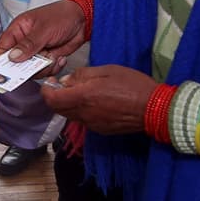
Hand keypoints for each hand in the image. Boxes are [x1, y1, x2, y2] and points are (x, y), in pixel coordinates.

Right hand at [0, 0, 87, 73]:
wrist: (83, 20)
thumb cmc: (62, 15)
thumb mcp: (44, 29)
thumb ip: (28, 44)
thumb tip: (13, 56)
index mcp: (18, 30)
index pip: (2, 48)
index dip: (2, 61)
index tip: (8, 70)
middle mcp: (25, 42)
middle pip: (16, 63)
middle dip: (27, 67)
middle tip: (37, 64)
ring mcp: (36, 51)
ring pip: (32, 70)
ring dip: (43, 67)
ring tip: (53, 57)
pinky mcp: (47, 58)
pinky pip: (45, 70)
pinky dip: (53, 67)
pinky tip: (59, 57)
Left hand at [40, 65, 156, 134]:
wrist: (153, 109)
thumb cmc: (132, 85)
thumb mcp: (106, 70)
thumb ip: (82, 75)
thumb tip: (65, 81)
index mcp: (83, 97)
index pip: (52, 99)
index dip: (46, 91)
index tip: (50, 81)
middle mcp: (84, 114)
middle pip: (58, 109)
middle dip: (55, 97)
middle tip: (62, 84)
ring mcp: (92, 125)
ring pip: (70, 115)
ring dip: (68, 104)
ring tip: (79, 91)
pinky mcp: (101, 130)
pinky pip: (83, 120)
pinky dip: (80, 111)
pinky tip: (93, 101)